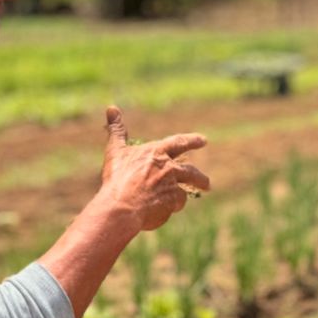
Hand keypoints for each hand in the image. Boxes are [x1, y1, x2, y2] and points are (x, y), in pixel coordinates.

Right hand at [99, 106, 209, 231]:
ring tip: (200, 193)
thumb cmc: (117, 177)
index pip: (179, 142)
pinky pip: (176, 204)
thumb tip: (111, 107)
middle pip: (190, 171)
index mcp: (157, 152)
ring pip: (186, 190)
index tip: (203, 140)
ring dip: (191, 192)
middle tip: (207, 182)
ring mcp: (172, 186)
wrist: (122, 206)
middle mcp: (168, 167)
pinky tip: (163, 210)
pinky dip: (171, 207)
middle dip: (200, 177)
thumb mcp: (115, 150)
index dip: (191, 140)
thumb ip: (116, 130)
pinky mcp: (173, 203)